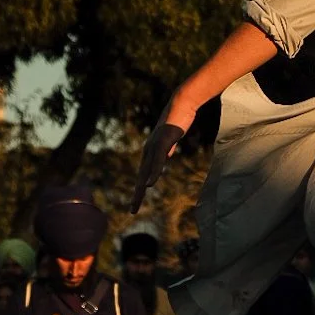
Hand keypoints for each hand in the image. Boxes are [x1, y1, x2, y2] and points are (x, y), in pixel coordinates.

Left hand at [131, 98, 191, 212]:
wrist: (181, 103)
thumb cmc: (177, 119)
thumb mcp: (171, 138)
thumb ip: (166, 147)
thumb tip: (166, 154)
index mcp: (151, 151)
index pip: (144, 174)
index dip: (140, 190)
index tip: (137, 204)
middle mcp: (149, 150)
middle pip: (141, 177)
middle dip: (137, 195)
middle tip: (132, 211)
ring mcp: (154, 146)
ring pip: (146, 171)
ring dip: (141, 188)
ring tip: (136, 203)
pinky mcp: (162, 140)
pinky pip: (157, 160)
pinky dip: (153, 173)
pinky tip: (150, 184)